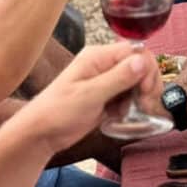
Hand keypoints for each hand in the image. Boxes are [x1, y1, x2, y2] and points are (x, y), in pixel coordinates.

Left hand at [15, 42, 161, 155]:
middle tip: (144, 104)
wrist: (39, 135)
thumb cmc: (57, 113)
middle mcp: (104, 65)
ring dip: (140, 96)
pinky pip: (128, 95)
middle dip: (147, 84)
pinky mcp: (106, 96)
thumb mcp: (89, 95)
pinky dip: (131, 106)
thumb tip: (143, 60)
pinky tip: (122, 116)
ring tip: (133, 112)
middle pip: (140, 65)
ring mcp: (105, 80)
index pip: (135, 51)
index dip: (146, 69)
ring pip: (136, 81)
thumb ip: (118, 77)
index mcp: (98, 57)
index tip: (145, 91)